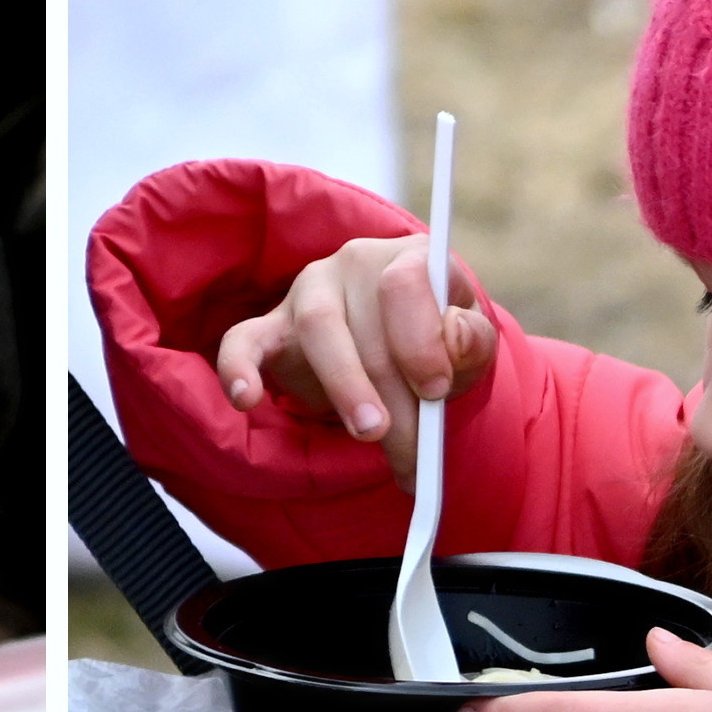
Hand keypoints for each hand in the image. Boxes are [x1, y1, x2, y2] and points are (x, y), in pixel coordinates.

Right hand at [208, 232, 492, 490]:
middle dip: (392, 397)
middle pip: (366, 325)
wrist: (403, 349)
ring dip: (345, 387)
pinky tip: (246, 398)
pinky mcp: (272, 326)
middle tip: (412, 454)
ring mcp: (310, 290)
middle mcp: (357, 262)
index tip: (436, 389)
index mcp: (411, 257)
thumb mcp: (470, 344)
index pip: (405, 284)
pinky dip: (239, 368)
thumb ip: (472, 340)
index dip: (420, 340)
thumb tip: (454, 338)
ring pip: (318, 330)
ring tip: (370, 433)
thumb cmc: (439, 345)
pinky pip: (243, 340)